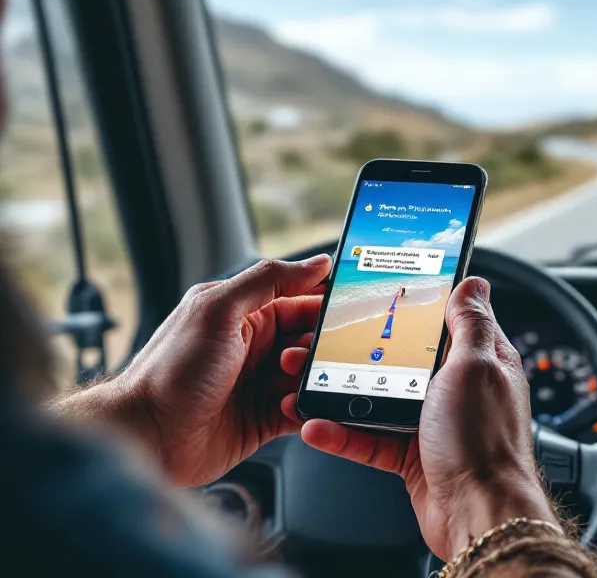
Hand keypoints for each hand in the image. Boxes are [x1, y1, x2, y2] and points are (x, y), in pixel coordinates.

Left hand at [56, 255, 331, 486]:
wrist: (146, 438)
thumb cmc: (170, 373)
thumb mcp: (218, 311)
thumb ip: (268, 280)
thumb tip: (317, 262)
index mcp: (243, 314)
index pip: (300, 300)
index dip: (324, 306)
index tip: (347, 312)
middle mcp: (253, 347)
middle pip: (310, 339)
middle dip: (319, 346)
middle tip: (304, 354)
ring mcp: (259, 384)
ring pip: (310, 375)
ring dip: (311, 379)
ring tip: (290, 384)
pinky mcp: (264, 418)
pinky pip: (302, 408)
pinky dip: (306, 408)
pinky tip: (289, 407)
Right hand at [284, 277, 555, 560]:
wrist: (479, 513)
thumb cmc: (486, 441)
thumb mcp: (477, 365)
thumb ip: (470, 324)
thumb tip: (473, 282)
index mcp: (481, 360)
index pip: (448, 318)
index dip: (419, 302)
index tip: (382, 289)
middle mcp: (458, 389)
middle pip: (404, 356)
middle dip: (364, 347)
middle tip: (325, 337)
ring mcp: (434, 423)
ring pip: (380, 398)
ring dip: (342, 391)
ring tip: (306, 379)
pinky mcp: (413, 456)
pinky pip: (370, 439)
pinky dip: (342, 433)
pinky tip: (316, 425)